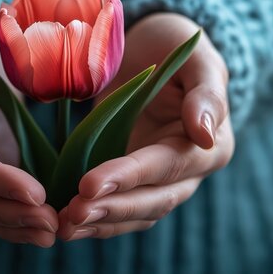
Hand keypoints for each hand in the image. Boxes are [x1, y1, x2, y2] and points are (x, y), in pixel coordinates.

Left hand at [58, 13, 234, 240]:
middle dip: (111, 209)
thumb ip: (206, 94)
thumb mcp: (196, 59)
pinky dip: (95, 219)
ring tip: (63, 226)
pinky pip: (119, 208)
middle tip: (71, 214)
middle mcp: (188, 172)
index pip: (167, 166)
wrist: (152, 50)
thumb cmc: (176, 46)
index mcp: (209, 146)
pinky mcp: (135, 182)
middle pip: (153, 201)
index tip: (89, 185)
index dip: (128, 177)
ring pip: (135, 214)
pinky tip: (67, 225)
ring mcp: (160, 181)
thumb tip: (206, 135)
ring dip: (100, 223)